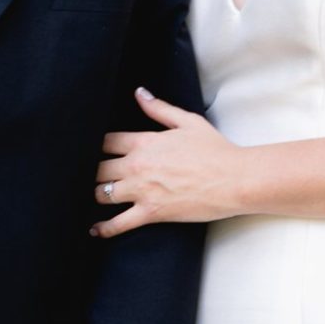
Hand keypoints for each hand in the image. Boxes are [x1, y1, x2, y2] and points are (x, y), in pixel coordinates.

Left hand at [92, 86, 241, 237]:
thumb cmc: (215, 150)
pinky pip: (118, 223)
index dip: (95, 146)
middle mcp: (137, 165)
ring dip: (95, 195)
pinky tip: (94, 229)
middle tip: (90, 176)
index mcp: (144, 142)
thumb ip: (159, 108)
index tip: (92, 150)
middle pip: (97, 168)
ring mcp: (142, 191)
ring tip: (90, 198)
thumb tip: (139, 93)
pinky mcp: (151, 213)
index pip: (105, 141)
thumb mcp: (188, 121)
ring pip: (102, 194)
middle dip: (92, 171)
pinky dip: (104, 228)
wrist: (234, 179)